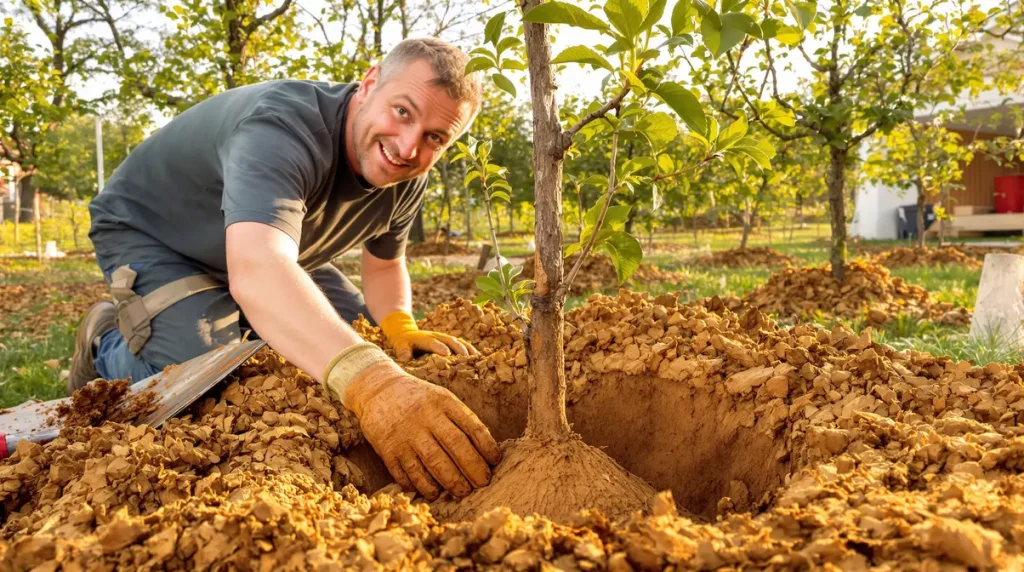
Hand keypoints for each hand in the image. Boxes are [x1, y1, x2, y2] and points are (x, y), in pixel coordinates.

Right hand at [342, 360, 500, 499]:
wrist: (378, 390)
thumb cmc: (418, 399)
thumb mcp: (441, 398)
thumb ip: (461, 419)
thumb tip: (485, 451)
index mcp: (443, 402)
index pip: (471, 426)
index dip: (487, 446)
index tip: (495, 461)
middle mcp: (425, 417)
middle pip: (454, 447)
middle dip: (472, 469)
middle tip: (482, 484)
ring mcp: (405, 434)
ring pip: (433, 463)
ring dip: (450, 481)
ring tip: (462, 492)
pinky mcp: (387, 449)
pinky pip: (408, 473)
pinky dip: (422, 485)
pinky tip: (433, 492)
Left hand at [380, 310, 478, 360]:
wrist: (406, 332)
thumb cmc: (403, 343)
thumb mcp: (399, 346)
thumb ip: (402, 351)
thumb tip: (405, 358)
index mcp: (425, 338)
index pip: (433, 343)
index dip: (440, 347)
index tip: (447, 354)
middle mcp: (437, 336)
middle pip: (450, 341)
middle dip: (458, 348)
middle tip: (466, 357)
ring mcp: (444, 338)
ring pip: (458, 341)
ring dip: (467, 349)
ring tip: (475, 358)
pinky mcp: (449, 341)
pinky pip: (461, 344)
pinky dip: (469, 349)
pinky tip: (477, 357)